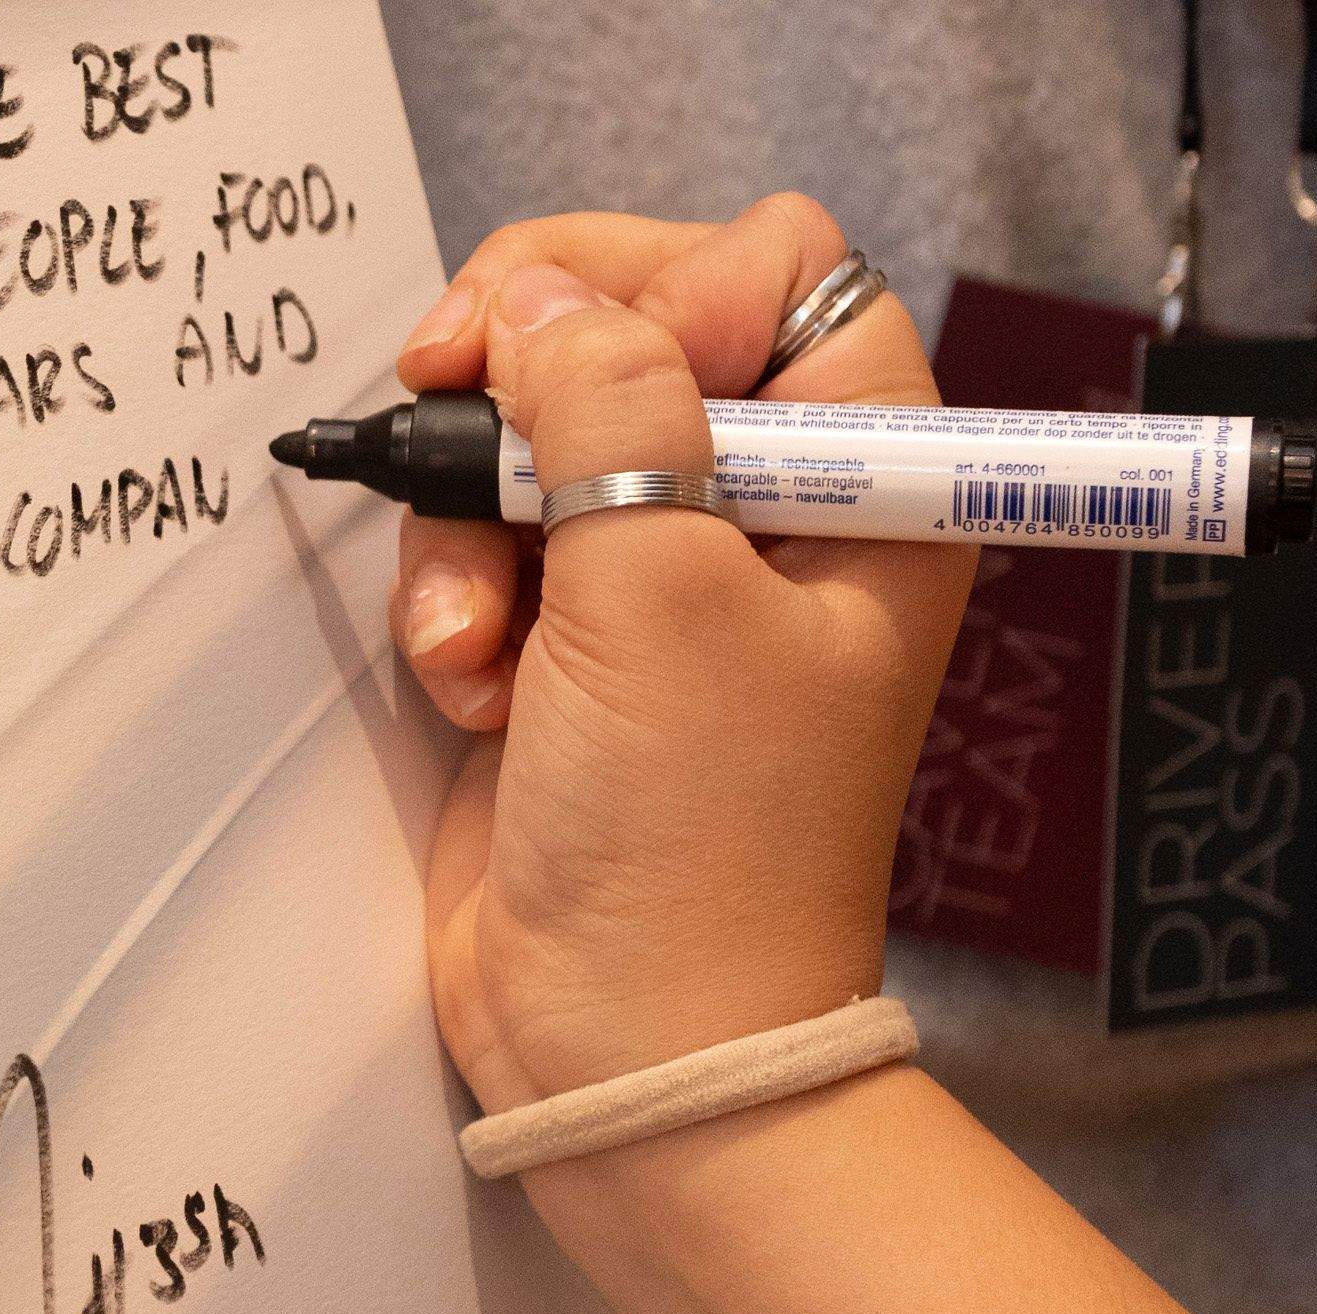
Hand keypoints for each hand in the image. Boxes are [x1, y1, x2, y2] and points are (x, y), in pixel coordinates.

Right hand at [390, 196, 977, 1114]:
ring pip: (530, 437)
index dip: (670, 291)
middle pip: (629, 328)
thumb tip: (540, 300)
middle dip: (526, 384)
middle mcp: (767, 505)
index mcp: (862, 479)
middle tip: (454, 403)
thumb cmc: (697, 841)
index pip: (776, 272)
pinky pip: (481, 535)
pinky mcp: (566, 628)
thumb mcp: (662, 590)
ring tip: (483, 646)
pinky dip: (455, 600)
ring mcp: (658, 566)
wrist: (625, 1037)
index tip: (588, 367)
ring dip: (474, 526)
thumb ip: (606, 407)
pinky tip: (474, 687)